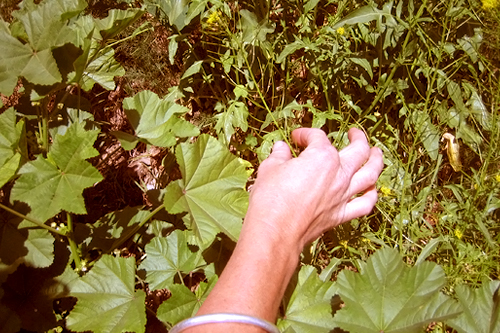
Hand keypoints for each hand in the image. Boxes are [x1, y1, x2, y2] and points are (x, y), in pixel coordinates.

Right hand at [244, 127, 383, 250]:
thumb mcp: (270, 169)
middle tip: (353, 133)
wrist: (275, 230)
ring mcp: (343, 195)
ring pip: (370, 174)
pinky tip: (371, 190)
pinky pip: (364, 204)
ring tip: (377, 153)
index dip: (305, 134)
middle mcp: (338, 174)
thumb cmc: (271, 198)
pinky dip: (371, 195)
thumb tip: (281, 148)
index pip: (317, 137)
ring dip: (376, 161)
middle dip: (357, 137)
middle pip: (358, 150)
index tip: (295, 138)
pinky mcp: (341, 215)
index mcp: (322, 157)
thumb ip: (279, 156)